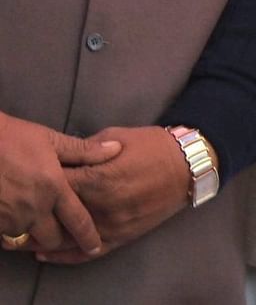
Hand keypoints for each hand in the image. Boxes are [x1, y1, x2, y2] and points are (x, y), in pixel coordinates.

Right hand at [0, 112, 119, 255]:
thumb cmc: (12, 138)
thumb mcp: (49, 140)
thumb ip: (82, 151)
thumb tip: (115, 150)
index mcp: (54, 189)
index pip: (77, 221)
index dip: (88, 237)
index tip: (95, 247)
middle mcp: (33, 208)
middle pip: (51, 239)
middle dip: (57, 238)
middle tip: (58, 229)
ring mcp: (8, 217)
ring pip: (26, 238)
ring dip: (31, 233)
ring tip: (33, 221)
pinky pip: (4, 235)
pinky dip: (10, 231)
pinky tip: (12, 217)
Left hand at [40, 127, 186, 262]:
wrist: (189, 165)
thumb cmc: (152, 145)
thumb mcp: (115, 137)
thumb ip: (85, 151)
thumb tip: (62, 158)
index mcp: (98, 178)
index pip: (54, 184)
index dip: (39, 179)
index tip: (31, 176)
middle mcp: (103, 205)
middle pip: (56, 213)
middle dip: (39, 208)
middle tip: (26, 202)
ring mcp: (113, 224)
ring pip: (68, 236)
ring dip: (46, 234)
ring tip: (27, 230)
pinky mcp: (123, 236)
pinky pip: (89, 251)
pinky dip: (66, 255)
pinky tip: (47, 253)